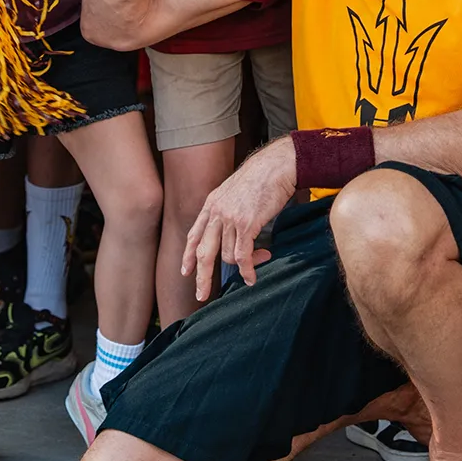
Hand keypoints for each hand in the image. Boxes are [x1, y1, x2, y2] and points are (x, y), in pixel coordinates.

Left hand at [181, 138, 290, 299]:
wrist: (276, 166)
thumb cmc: (262, 176)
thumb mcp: (235, 190)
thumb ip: (227, 208)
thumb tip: (230, 228)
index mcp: (212, 204)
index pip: (194, 234)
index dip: (188, 255)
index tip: (185, 271)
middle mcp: (217, 212)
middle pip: (203, 252)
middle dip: (201, 277)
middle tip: (201, 295)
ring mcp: (230, 219)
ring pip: (228, 255)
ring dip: (243, 265)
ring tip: (261, 260)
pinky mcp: (246, 224)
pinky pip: (242, 256)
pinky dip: (247, 270)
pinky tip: (252, 277)